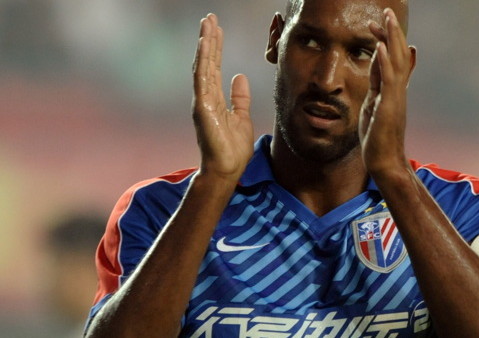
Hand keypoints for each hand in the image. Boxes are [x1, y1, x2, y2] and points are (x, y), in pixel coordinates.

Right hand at [192, 14, 253, 181]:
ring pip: (203, 66)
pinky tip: (205, 44)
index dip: (215, 47)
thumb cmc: (233, 149)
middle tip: (210, 17)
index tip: (217, 28)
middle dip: (209, 39)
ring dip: (205, 44)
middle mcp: (205, 97)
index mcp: (214, 99)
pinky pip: (202, 79)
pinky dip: (203, 61)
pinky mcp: (202, 107)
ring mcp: (202, 101)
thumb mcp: (242, 117)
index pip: (214, 67)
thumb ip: (239, 97)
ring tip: (207, 23)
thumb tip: (239, 76)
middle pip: (207, 62)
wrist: (227, 169)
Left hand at [359, 8, 415, 178]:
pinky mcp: (389, 106)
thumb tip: (376, 67)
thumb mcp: (375, 106)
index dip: (385, 39)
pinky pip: (387, 80)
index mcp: (392, 89)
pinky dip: (383, 61)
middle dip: (392, 31)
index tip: (376, 23)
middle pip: (397, 54)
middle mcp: (398, 89)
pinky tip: (378, 46)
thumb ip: (377, 86)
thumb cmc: (378, 137)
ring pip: (395, 62)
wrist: (385, 161)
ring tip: (387, 17)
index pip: (391, 58)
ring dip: (390, 38)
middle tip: (387, 10)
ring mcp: (395, 97)